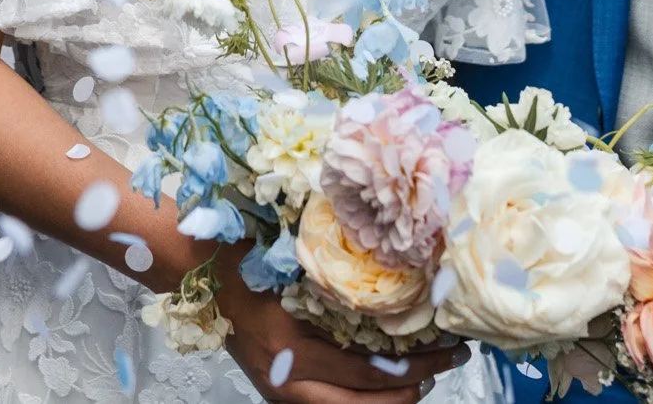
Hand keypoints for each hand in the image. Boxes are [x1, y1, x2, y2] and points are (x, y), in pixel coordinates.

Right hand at [214, 264, 462, 403]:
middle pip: (363, 403)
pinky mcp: (281, 394)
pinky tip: (387, 381)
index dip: (414, 366)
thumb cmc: (249, 262)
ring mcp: (282, 393)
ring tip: (422, 378)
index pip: (367, 372)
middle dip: (411, 390)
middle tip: (444, 366)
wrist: (204, 277)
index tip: (447, 351)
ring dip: (391, 399)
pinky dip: (365, 396)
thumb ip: (338, 291)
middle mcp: (287, 382)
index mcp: (291, 349)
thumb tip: (399, 295)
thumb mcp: (295, 271)